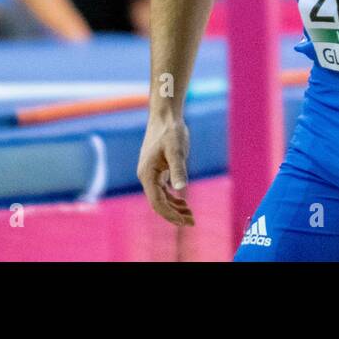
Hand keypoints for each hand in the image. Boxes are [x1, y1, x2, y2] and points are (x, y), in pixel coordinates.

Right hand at [138, 112, 194, 226]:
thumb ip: (178, 169)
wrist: (165, 115)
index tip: (185, 222)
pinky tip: (183, 202)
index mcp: (147, 174)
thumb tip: (181, 189)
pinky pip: (162, 189)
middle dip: (174, 214)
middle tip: (192, 222)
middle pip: (158, 202)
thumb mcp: (177, 150)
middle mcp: (146, 176)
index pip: (157, 202)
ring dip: (174, 207)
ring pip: (161, 197)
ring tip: (190, 214)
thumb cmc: (171, 131)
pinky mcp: (156, 169)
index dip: (170, 214)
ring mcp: (150, 173)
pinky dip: (172, 197)